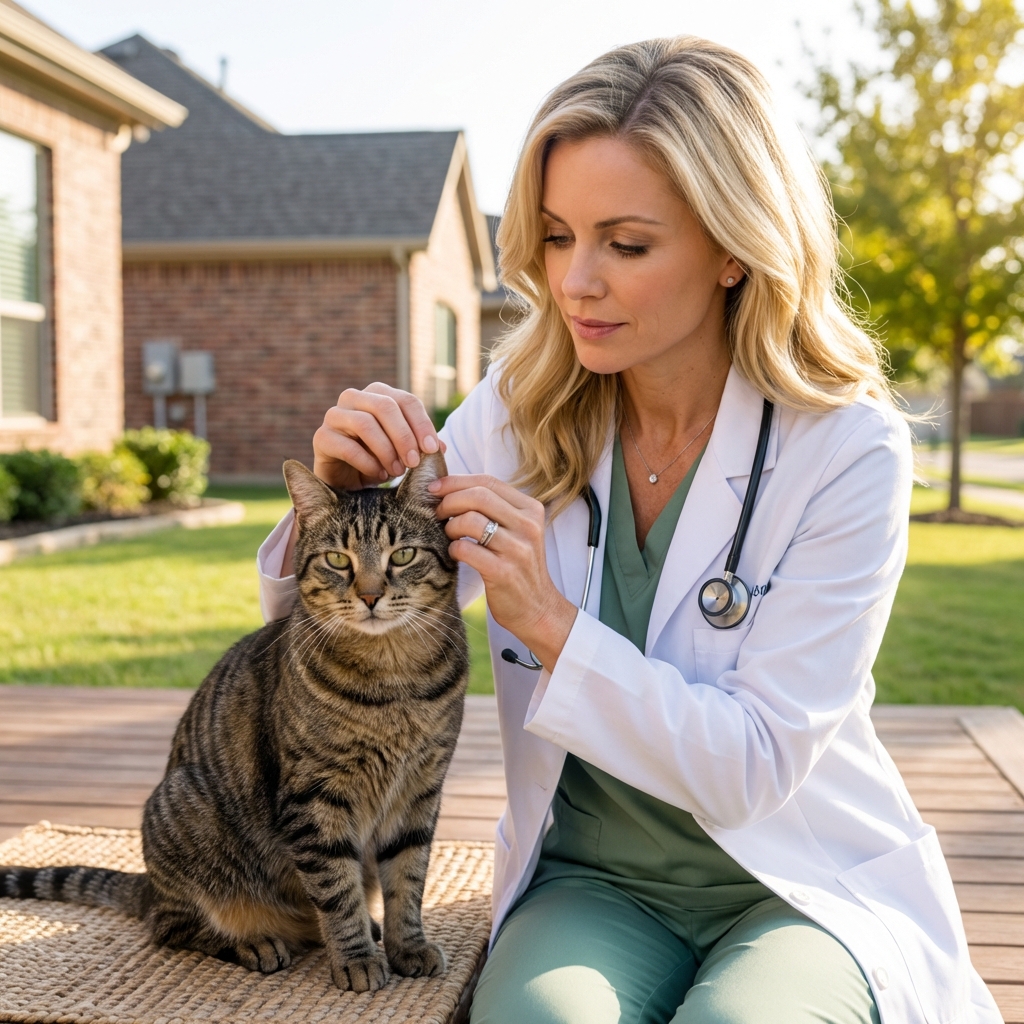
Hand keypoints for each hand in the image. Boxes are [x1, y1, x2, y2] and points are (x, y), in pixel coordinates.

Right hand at [282, 384, 445, 574]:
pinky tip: (378, 476)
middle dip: (404, 436)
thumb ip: (421, 446)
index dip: (422, 424)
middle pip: (385, 407)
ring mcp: (334, 415)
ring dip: (386, 450)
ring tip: (397, 472)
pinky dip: (367, 463)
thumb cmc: (380, 460)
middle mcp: (354, 398)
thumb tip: (439, 448)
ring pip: (364, 423)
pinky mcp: (321, 437)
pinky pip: (347, 446)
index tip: (433, 450)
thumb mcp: (405, 452)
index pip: (406, 400)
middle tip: (414, 462)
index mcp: (379, 394)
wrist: (348, 481)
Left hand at [430, 475, 577, 671]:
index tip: (434, 488)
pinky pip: (466, 550)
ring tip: (449, 536)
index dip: (456, 482)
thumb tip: (452, 489)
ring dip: (450, 526)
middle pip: (478, 496)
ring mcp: (517, 549)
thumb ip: (495, 509)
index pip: (488, 482)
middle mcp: (528, 525)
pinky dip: (453, 549)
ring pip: (470, 520)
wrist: (537, 608)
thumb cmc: (518, 566)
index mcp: (530, 509)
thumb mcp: (517, 531)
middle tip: (437, 513)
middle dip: (449, 501)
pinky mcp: (504, 572)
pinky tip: (454, 554)